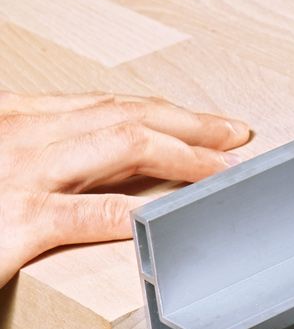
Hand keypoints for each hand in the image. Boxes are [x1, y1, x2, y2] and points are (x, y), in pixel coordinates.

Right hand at [0, 92, 250, 288]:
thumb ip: (36, 155)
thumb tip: (85, 167)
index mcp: (16, 117)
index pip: (106, 106)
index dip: (165, 113)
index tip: (206, 123)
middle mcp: (24, 134)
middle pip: (128, 117)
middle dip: (192, 125)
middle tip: (236, 136)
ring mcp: (22, 174)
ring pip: (126, 146)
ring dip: (187, 156)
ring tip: (225, 170)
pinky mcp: (16, 223)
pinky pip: (90, 214)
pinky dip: (137, 214)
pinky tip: (172, 216)